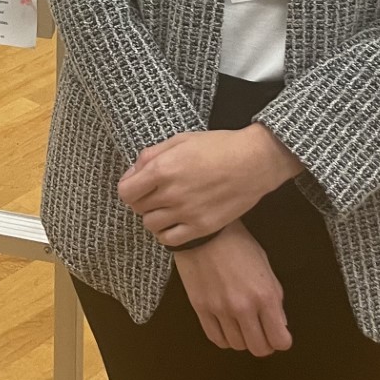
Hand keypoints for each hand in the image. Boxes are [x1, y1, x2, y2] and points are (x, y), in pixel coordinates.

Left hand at [117, 125, 303, 246]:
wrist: (254, 162)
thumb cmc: (218, 146)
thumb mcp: (180, 140)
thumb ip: (151, 155)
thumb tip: (132, 173)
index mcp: (162, 169)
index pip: (126, 191)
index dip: (129, 187)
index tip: (137, 184)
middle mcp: (171, 193)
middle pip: (138, 208)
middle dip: (142, 199)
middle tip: (155, 192)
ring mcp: (186, 213)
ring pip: (151, 225)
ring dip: (154, 216)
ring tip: (167, 206)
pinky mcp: (202, 227)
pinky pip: (170, 239)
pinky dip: (167, 232)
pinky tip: (175, 221)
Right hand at [171, 220, 291, 355]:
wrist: (205, 231)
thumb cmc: (237, 243)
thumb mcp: (265, 266)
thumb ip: (274, 296)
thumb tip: (279, 322)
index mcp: (264, 295)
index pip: (280, 340)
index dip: (282, 340)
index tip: (279, 334)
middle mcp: (243, 307)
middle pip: (259, 349)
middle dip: (264, 344)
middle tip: (262, 334)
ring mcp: (220, 309)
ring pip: (237, 346)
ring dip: (243, 339)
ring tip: (242, 326)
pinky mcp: (201, 308)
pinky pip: (216, 338)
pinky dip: (224, 337)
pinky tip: (226, 326)